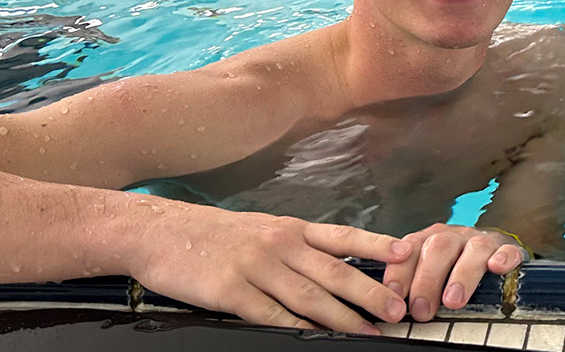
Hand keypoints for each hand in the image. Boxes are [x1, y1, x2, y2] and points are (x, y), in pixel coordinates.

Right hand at [128, 204, 408, 334]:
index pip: (342, 236)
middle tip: (397, 309)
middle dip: (371, 292)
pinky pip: (270, 314)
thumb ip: (296, 246)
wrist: (157, 231)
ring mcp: (255, 266)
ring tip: (367, 331)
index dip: (376, 246)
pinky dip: (296, 327)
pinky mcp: (231, 290)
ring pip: (309, 296)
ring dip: (342, 318)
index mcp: (290, 228)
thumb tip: (334, 267)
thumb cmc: (211, 234)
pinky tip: (314, 337)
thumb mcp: (260, 229)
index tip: (407, 253)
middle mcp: (278, 244)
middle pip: (334, 271)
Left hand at [381, 223, 527, 321]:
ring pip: (474, 249)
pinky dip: (503, 258)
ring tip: (453, 300)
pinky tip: (497, 268)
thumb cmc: (455, 267)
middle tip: (422, 309)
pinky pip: (508, 250)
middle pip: (439, 247)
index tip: (395, 294)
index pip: (410, 248)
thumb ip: (412, 283)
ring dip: (462, 275)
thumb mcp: (429, 271)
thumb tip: (390, 306)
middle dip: (428, 279)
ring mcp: (483, 241)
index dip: (401, 271)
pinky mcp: (508, 248)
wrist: (494, 251)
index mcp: (431, 239)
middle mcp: (455, 236)